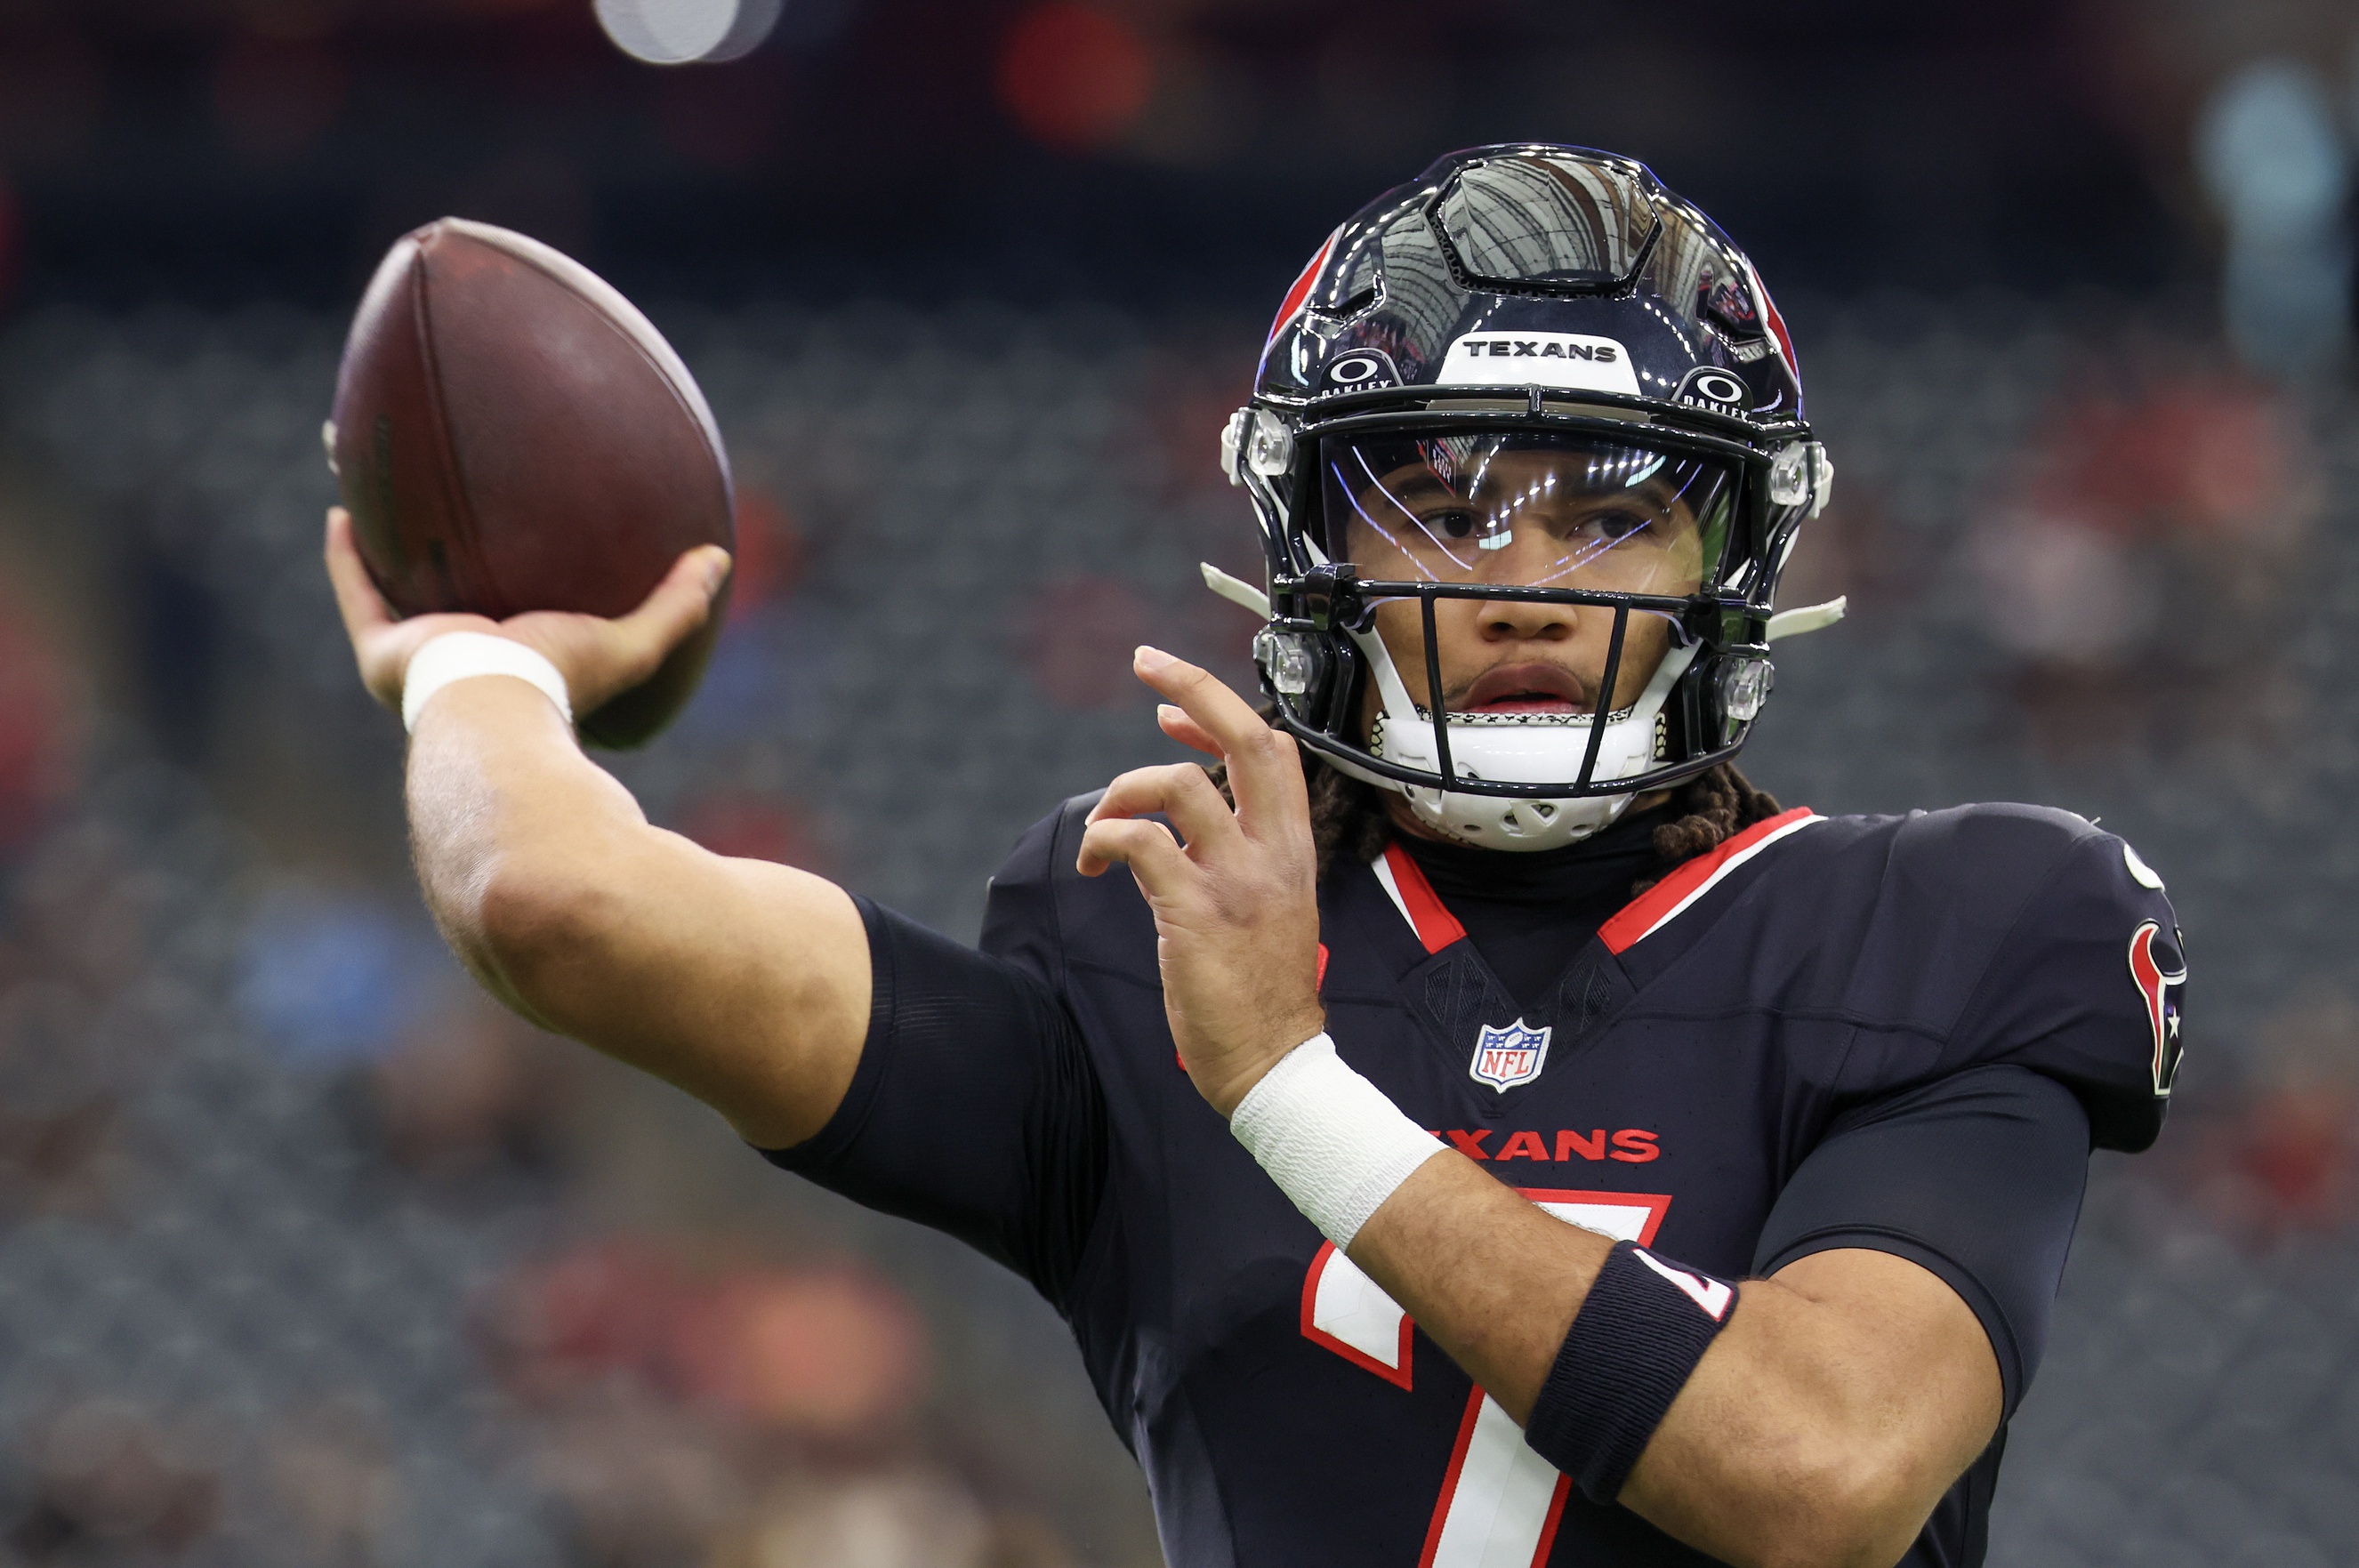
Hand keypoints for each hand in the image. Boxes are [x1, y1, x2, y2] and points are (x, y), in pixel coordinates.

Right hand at [323, 507, 731, 718]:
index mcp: (514, 664)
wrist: (501, 713)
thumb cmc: (565, 684)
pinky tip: (345, 508)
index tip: (511, 542)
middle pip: (445, 598)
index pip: (511, 617)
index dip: (510, 582)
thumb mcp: (630, 642)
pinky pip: (358, 593)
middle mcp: (460, 665)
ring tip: (378, 490)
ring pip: (391, 589)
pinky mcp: (384, 653)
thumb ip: (676, 605)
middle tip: (438, 507)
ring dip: (383, 545)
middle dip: (437, 558)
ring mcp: (417, 661)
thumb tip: (720, 556)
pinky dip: (349, 556)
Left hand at [1078, 646, 1323, 1116]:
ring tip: (1104, 824)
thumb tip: (1182, 817)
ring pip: (1176, 786)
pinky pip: (1140, 845)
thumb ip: (1239, 856)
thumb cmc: (1264, 991)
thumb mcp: (1271, 905)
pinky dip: (1105, 839)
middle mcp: (1271, 853)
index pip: (1271, 749)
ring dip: (1123, 790)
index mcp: (1292, 847)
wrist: (1274, 1063)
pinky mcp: (1195, 913)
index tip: (1171, 709)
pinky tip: (1095, 864)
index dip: (1219, 712)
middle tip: (1148, 664)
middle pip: (1243, 738)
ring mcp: (1236, 881)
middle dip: (1192, 686)